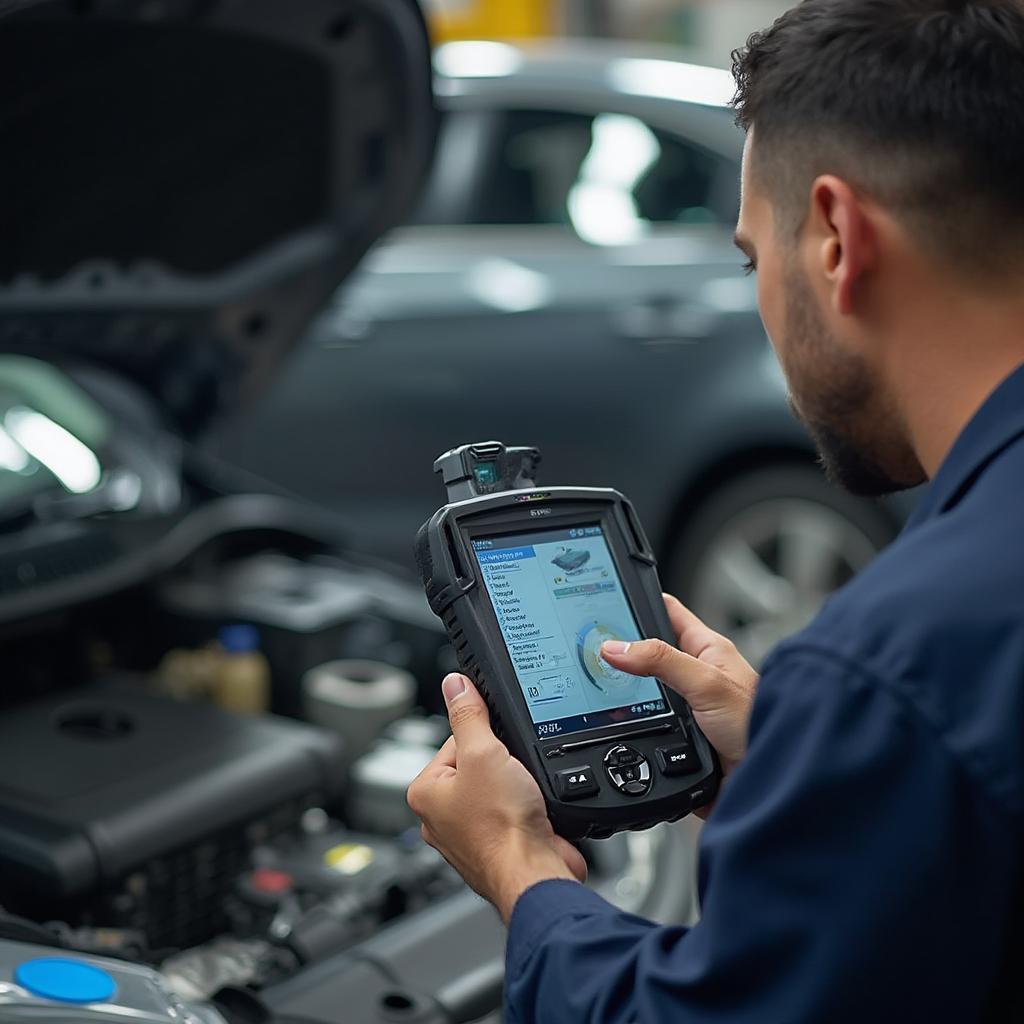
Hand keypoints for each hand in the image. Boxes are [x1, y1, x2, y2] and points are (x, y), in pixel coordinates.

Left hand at [407, 674, 587, 921]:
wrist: (535, 873)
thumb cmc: (501, 828)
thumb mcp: (484, 753)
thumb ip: (469, 715)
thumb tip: (455, 684)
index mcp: (425, 792)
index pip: (455, 741)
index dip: (484, 739)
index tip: (498, 749)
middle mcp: (441, 816)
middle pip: (478, 764)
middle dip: (502, 765)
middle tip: (513, 778)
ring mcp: (469, 834)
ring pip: (499, 788)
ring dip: (517, 787)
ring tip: (522, 799)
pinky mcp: (498, 845)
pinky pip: (513, 812)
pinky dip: (526, 809)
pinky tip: (532, 813)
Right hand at [601, 594, 757, 793]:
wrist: (775, 782)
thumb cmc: (762, 724)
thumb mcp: (707, 683)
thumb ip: (661, 662)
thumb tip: (616, 646)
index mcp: (707, 650)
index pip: (666, 612)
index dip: (638, 601)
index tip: (607, 597)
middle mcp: (696, 677)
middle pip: (648, 656)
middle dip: (622, 656)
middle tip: (588, 649)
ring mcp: (688, 710)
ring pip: (644, 697)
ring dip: (626, 700)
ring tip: (597, 692)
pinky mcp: (681, 744)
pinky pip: (647, 733)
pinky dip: (633, 733)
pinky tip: (618, 733)